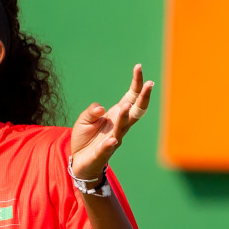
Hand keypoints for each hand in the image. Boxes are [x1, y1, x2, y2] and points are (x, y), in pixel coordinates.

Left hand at [69, 64, 153, 181]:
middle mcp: (120, 126)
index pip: (131, 96)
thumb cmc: (85, 138)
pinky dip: (110, 143)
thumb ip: (92, 111)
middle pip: (135, 110)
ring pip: (122, 127)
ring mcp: (113, 140)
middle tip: (149, 83)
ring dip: (124, 117)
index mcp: (117, 115)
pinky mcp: (102, 153)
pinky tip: (113, 139)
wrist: (78, 161)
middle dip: (143, 98)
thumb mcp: (84, 119)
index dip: (136, 83)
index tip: (139, 67)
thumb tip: (101, 108)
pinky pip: (107, 148)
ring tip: (125, 106)